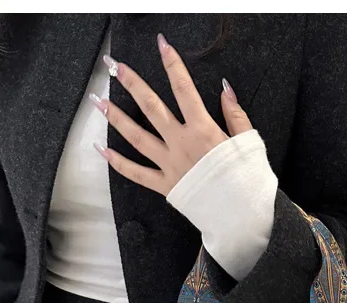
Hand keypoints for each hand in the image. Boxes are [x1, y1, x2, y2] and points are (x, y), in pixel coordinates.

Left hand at [91, 34, 253, 196]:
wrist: (241, 214)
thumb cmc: (247, 179)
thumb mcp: (248, 142)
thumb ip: (235, 114)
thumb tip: (225, 89)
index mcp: (202, 129)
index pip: (184, 89)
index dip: (172, 64)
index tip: (161, 44)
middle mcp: (180, 143)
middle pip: (151, 107)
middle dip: (131, 83)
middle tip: (113, 65)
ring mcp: (169, 164)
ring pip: (137, 137)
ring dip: (115, 117)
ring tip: (98, 101)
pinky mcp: (165, 185)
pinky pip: (137, 173)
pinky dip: (118, 163)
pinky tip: (101, 150)